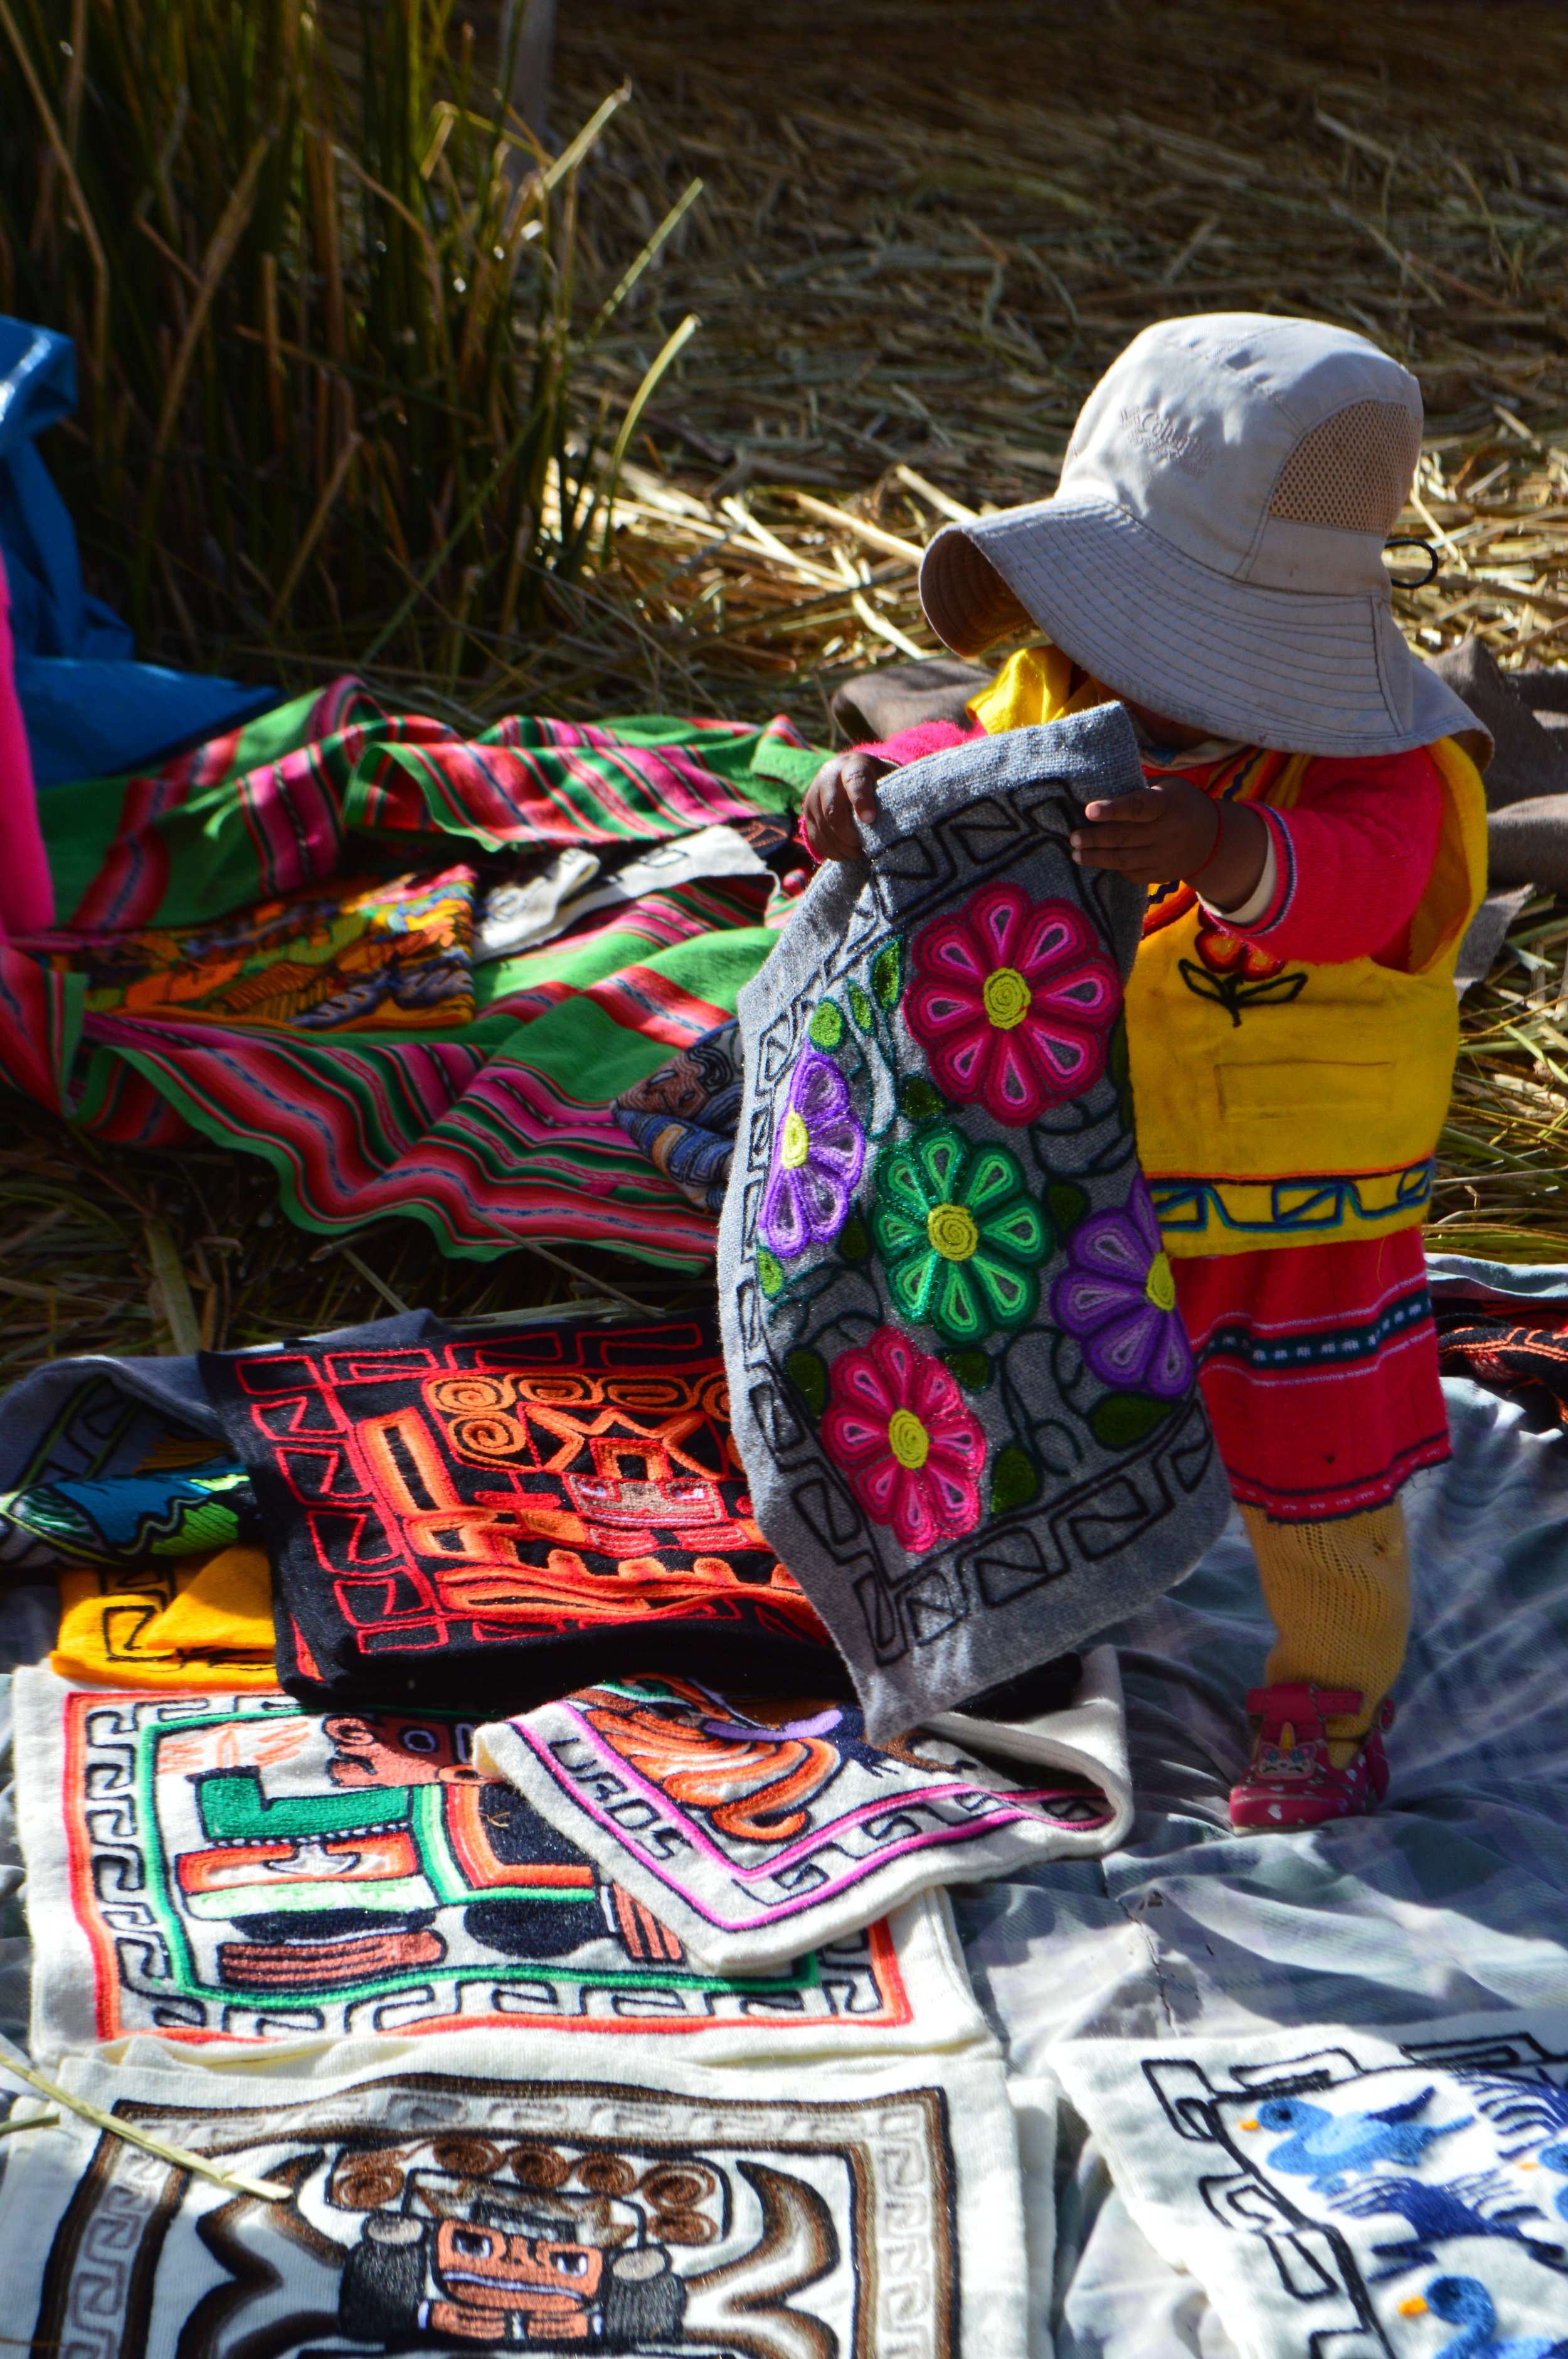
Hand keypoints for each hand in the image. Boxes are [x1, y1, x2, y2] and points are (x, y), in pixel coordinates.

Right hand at [800, 749, 892, 862]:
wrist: (849, 773)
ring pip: (822, 827)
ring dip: (841, 846)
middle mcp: (829, 775)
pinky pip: (814, 836)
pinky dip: (830, 850)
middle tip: (864, 847)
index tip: (870, 820)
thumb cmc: (878, 781)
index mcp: (854, 764)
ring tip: (858, 852)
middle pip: (832, 809)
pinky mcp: (807, 811)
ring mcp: (814, 793)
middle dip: (849, 834)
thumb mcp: (889, 779)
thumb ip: (894, 792)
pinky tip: (845, 854)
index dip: (861, 801)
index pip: (855, 780)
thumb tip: (905, 817)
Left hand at [1071, 776, 1267, 906]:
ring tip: (1077, 854)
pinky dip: (1114, 868)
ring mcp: (1166, 857)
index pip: (1138, 807)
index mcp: (1168, 804)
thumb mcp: (1169, 787)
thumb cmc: (1180, 803)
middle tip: (1073, 838)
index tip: (1088, 810)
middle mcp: (1168, 832)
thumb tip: (1099, 788)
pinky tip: (1098, 861)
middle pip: (1124, 838)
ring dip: (1097, 858)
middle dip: (1095, 838)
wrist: (1213, 839)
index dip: (1112, 809)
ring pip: (1124, 860)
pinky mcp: (1162, 875)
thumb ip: (1139, 789)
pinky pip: (1133, 874)